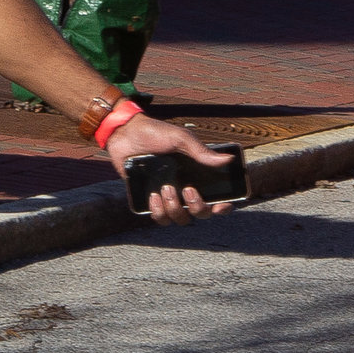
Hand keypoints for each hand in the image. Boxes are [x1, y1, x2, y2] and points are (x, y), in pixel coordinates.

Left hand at [107, 115, 239, 224]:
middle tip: (187, 189)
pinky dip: (158, 211)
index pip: (217, 198)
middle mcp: (185, 189)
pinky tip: (153, 195)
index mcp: (197, 175)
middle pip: (200, 213)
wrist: (126, 134)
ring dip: (174, 207)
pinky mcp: (150, 200)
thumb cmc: (156, 133)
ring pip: (180, 219)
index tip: (220, 205)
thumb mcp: (181, 139)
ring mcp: (168, 196)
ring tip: (164, 188)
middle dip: (197, 207)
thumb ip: (202, 152)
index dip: (223, 207)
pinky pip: (160, 218)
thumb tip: (228, 159)